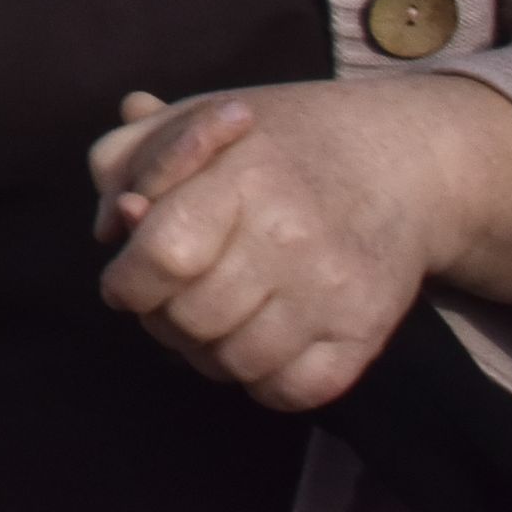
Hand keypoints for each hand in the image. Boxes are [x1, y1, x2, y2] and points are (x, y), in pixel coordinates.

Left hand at [91, 76, 511, 411]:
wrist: (400, 160)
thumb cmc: (277, 138)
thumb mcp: (196, 118)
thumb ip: (130, 160)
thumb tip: (111, 228)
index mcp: (243, 175)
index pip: (162, 256)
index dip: (127, 279)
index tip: (128, 278)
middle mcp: (291, 237)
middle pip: (190, 319)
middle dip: (163, 316)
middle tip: (173, 297)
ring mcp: (334, 290)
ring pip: (233, 363)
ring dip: (208, 350)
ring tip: (215, 315)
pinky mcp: (366, 332)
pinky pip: (290, 392)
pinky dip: (262, 379)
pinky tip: (259, 339)